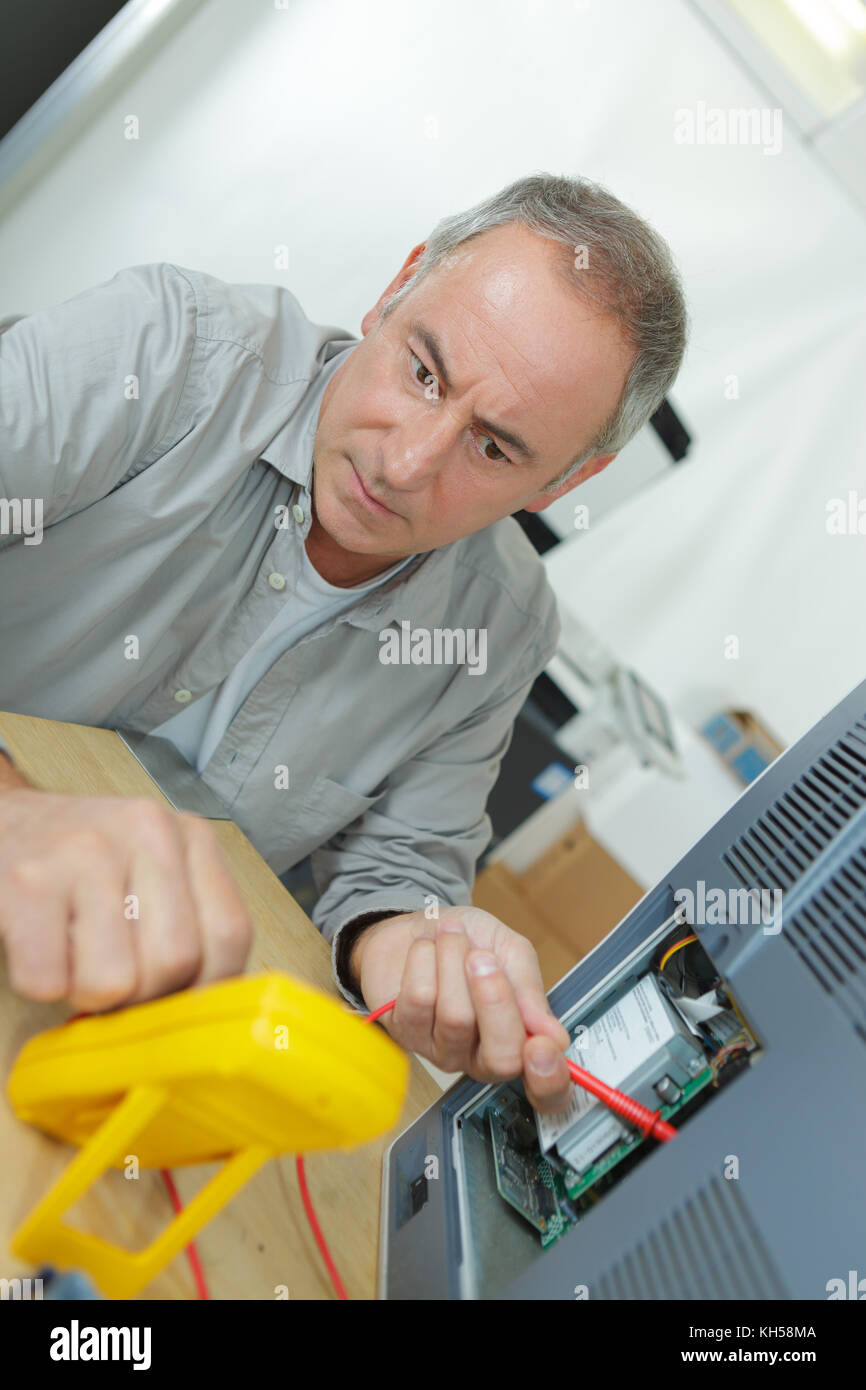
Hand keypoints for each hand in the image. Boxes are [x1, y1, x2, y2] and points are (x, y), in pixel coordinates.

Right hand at [0, 784, 252, 1010]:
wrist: (5, 820)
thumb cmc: (86, 863)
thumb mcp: (156, 874)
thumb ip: (192, 925)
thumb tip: (209, 1014)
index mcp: (190, 836)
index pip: (230, 935)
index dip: (206, 987)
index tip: (177, 1001)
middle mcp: (148, 831)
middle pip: (175, 961)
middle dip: (141, 995)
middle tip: (113, 978)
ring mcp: (87, 851)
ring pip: (113, 981)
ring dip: (86, 993)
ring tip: (74, 956)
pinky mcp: (30, 880)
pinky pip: (48, 980)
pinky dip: (41, 984)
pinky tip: (40, 946)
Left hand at [350, 905, 571, 1113]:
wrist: (422, 924)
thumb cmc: (471, 941)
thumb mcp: (512, 952)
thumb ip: (530, 989)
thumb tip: (553, 1035)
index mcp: (519, 1041)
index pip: (546, 1088)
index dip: (549, 1078)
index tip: (543, 1045)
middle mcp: (482, 1056)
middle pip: (501, 1058)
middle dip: (494, 999)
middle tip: (482, 957)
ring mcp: (442, 1050)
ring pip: (456, 1018)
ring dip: (452, 961)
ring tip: (452, 936)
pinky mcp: (405, 1034)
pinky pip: (419, 999)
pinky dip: (424, 960)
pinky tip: (426, 949)